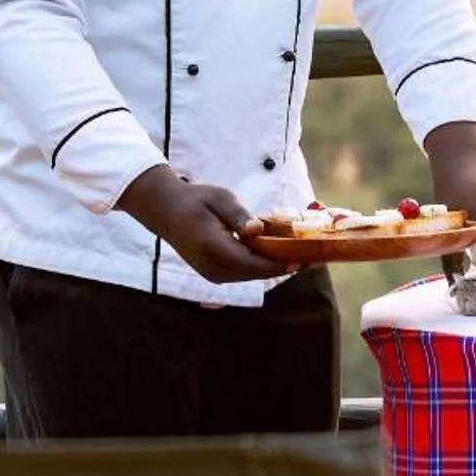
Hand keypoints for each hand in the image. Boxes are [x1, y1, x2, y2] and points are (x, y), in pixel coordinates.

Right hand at [116, 167, 290, 284]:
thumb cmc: (196, 200)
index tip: (301, 260)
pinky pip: (240, 274)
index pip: (250, 263)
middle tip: (309, 257)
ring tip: (298, 257)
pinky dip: (259, 267)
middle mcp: (210, 265)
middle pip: (252, 273)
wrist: (166, 211)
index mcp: (212, 247)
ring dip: (271, 269)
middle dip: (280, 267)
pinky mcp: (211, 273)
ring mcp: (209, 272)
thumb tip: (257, 230)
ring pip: (248, 276)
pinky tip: (276, 256)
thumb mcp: (219, 198)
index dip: (277, 265)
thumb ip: (238, 216)